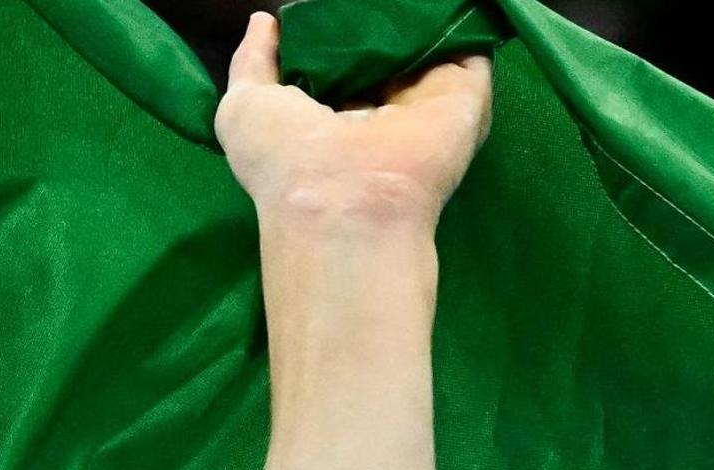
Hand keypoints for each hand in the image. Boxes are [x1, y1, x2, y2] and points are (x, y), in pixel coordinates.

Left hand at [214, 12, 490, 235]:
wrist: (346, 205)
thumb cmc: (284, 163)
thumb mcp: (244, 108)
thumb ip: (253, 61)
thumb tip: (264, 21)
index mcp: (330, 116)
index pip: (337, 63)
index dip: (331, 33)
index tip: (325, 9)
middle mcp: (379, 110)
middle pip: (384, 50)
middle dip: (373, 20)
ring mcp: (424, 102)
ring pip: (425, 45)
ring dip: (413, 18)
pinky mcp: (465, 95)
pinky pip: (469, 48)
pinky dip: (457, 22)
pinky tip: (438, 4)